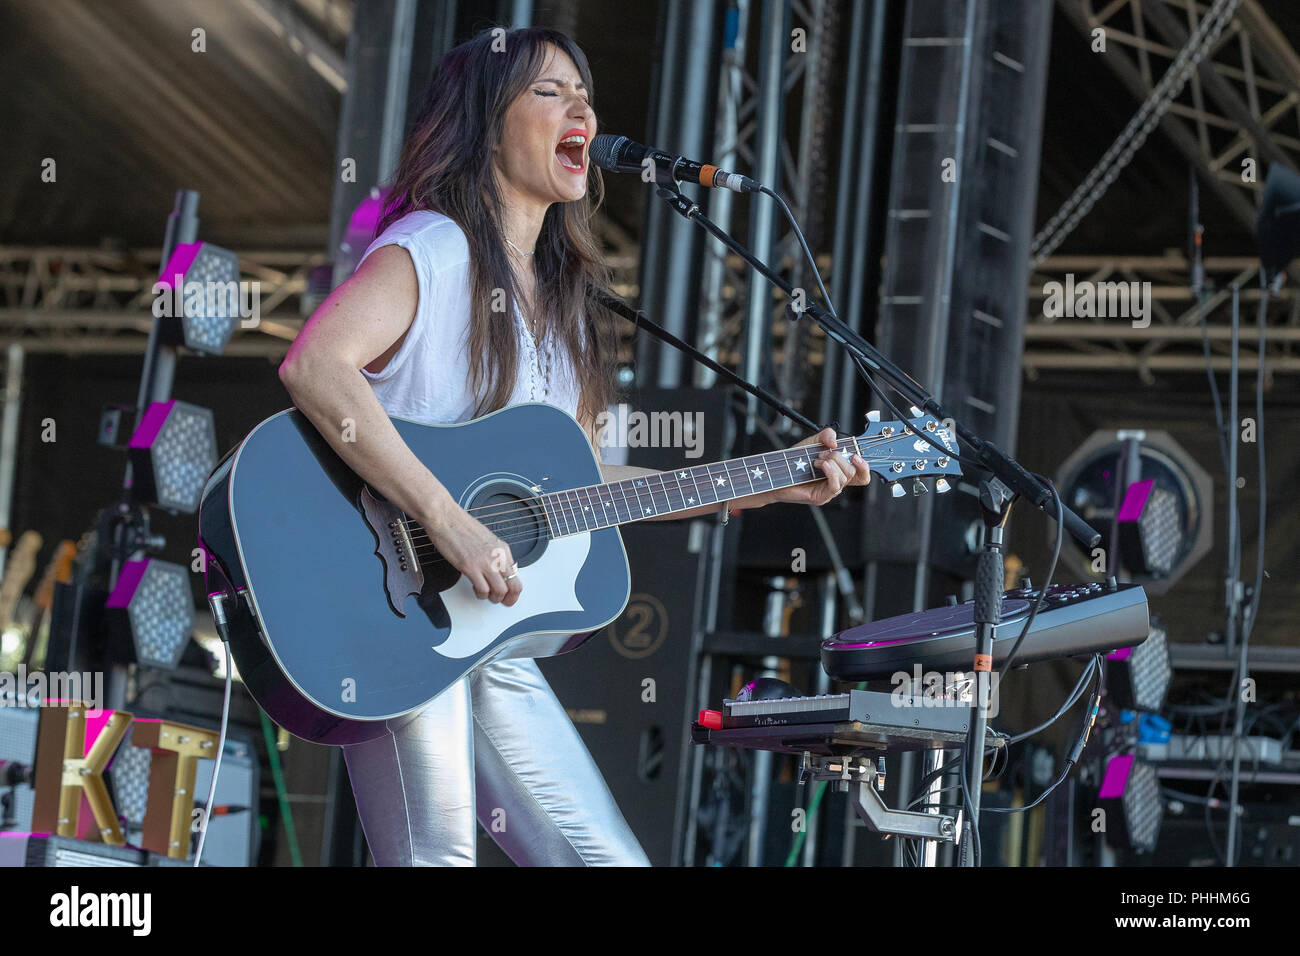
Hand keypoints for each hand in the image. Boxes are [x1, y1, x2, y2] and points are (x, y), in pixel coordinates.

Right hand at [421, 501, 521, 605]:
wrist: (445, 517)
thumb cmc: (461, 526)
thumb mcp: (486, 539)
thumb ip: (494, 554)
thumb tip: (497, 569)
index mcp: (502, 549)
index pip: (516, 575)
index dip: (513, 590)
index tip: (508, 594)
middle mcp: (497, 556)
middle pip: (513, 586)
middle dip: (508, 599)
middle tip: (501, 602)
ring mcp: (484, 562)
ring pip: (500, 591)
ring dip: (493, 598)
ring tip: (486, 596)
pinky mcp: (470, 566)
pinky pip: (482, 589)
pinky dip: (480, 595)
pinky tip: (476, 590)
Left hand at [755, 427, 870, 507]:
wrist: (777, 473)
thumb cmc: (794, 461)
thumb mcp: (813, 442)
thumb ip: (826, 435)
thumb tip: (835, 441)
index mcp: (839, 470)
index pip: (861, 473)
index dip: (865, 465)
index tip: (857, 454)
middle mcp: (837, 481)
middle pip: (854, 472)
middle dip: (840, 457)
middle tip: (823, 453)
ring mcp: (829, 490)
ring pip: (846, 477)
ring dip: (832, 463)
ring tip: (816, 460)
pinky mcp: (821, 497)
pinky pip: (835, 486)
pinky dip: (831, 472)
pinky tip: (821, 466)